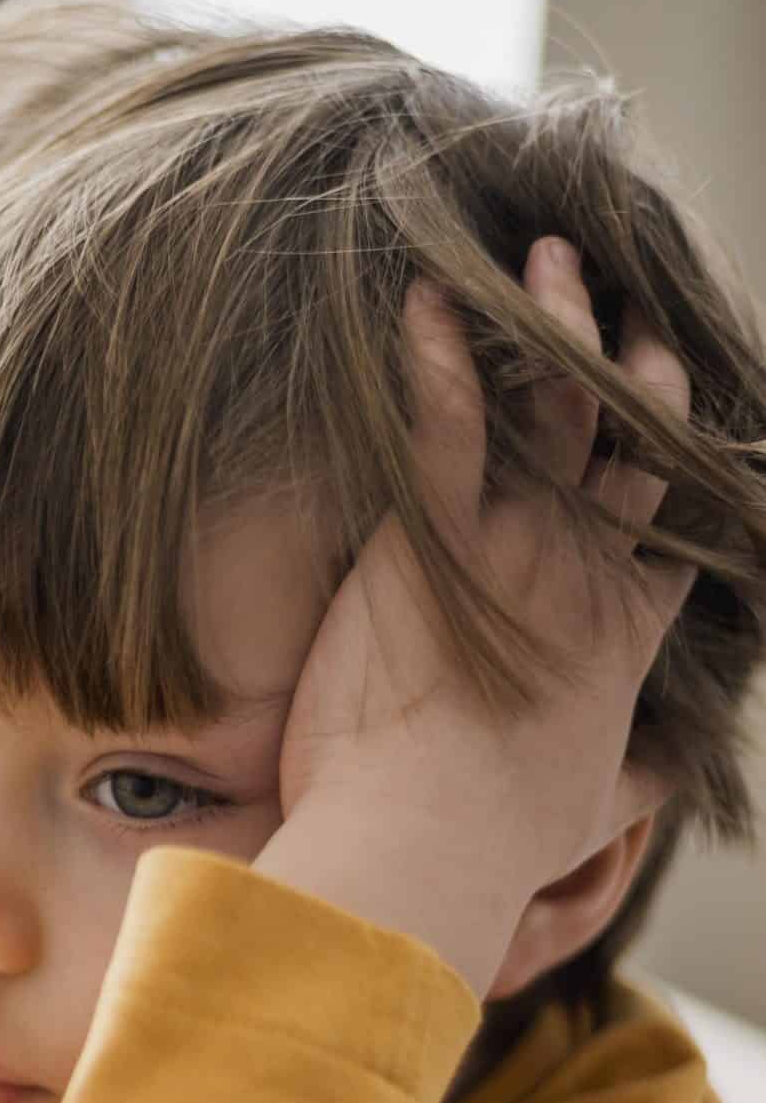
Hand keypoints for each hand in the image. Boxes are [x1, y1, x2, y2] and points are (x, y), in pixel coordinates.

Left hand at [274, 237, 694, 899]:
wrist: (423, 847)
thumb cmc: (492, 846)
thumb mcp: (587, 820)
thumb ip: (630, 786)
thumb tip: (661, 783)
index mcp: (623, 641)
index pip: (670, 532)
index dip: (678, 467)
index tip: (674, 415)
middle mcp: (584, 575)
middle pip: (633, 441)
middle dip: (633, 365)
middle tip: (623, 300)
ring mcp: (514, 546)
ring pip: (559, 405)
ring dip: (555, 323)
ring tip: (548, 255)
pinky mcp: (430, 538)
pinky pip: (447, 419)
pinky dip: (441, 352)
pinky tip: (428, 294)